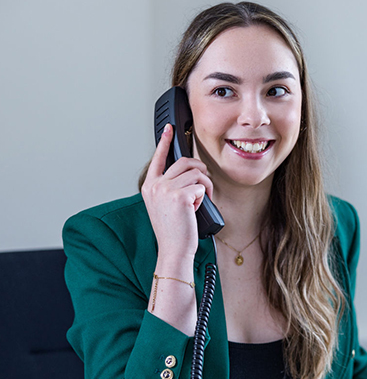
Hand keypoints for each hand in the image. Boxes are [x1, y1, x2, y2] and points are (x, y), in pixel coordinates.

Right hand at [141, 124, 212, 261]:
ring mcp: (166, 189)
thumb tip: (189, 174)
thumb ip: (170, 188)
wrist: (174, 249)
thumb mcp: (164, 205)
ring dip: (205, 185)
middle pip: (184, 162)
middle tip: (204, 184)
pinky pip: (201, 185)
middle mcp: (155, 185)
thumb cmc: (173, 231)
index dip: (164, 141)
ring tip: (201, 200)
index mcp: (149, 186)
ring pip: (196, 173)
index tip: (168, 129)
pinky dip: (205, 195)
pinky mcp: (180, 196)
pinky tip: (198, 208)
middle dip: (200, 170)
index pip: (158, 158)